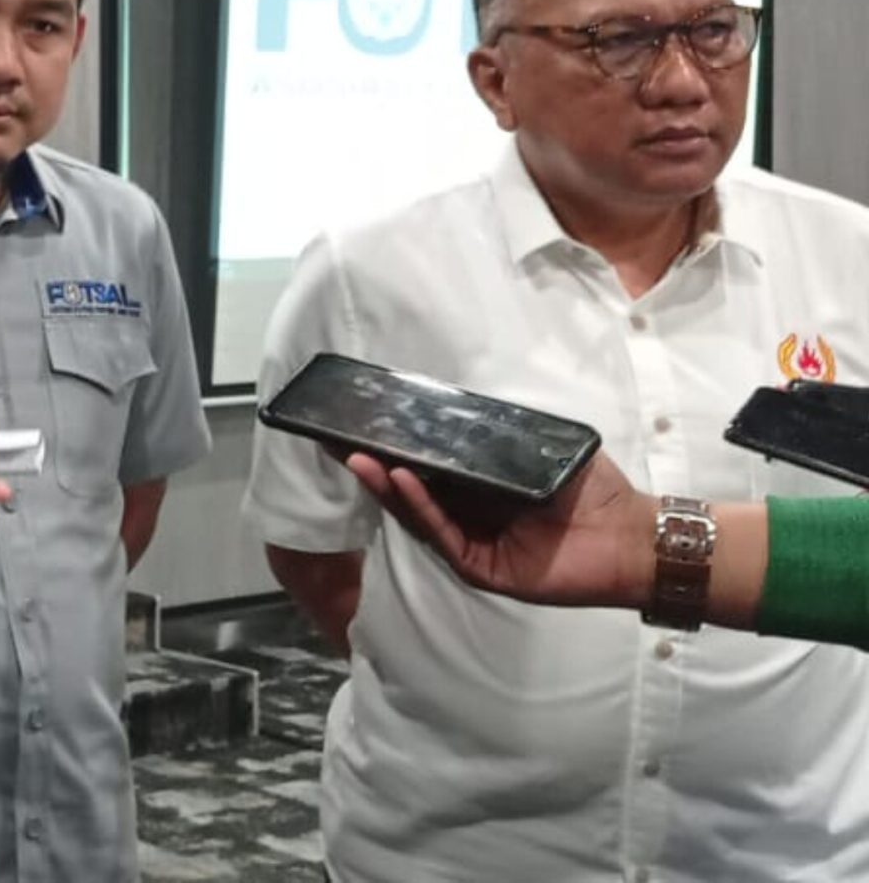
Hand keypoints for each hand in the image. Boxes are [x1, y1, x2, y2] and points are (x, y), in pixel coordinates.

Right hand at [344, 451, 657, 610]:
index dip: (395, 446)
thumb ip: (504, 435)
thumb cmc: (596, 491)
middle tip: (337, 438)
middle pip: (411, 489)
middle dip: (374, 464)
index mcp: (482, 488)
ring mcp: (472, 542)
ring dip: (385, 484)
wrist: (633, 535)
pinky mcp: (481, 566)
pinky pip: (443, 534)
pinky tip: (401, 480)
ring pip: (417, 513)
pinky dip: (420, 506)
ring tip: (358, 455)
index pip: (427, 466)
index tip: (362, 421)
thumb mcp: (544, 451)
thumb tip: (456, 405)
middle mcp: (469, 515)